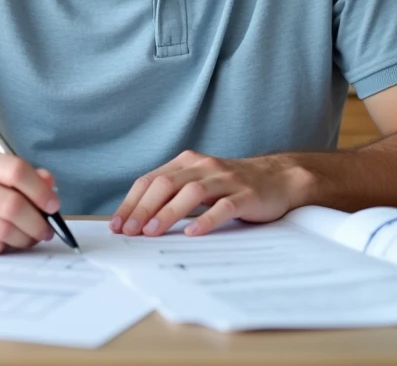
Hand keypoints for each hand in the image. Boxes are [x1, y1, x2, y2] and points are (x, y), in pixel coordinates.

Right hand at [0, 145, 60, 254]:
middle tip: (46, 229)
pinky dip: (5, 247)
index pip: (15, 170)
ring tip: (29, 237)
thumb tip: (49, 183)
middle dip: (37, 221)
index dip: (40, 190)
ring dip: (24, 238)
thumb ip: (18, 175)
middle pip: (12, 205)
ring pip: (3, 229)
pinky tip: (6, 243)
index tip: (53, 205)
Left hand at [110, 150, 307, 237]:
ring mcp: (226, 179)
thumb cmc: (232, 186)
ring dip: (168, 213)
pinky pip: (223, 207)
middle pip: (166, 184)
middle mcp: (204, 166)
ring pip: (191, 193)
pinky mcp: (246, 195)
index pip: (151, 180)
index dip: (132, 202)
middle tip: (129, 231)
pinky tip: (193, 233)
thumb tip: (138, 220)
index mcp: (188, 162)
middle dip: (143, 208)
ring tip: (152, 232)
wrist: (279, 178)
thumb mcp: (199, 183)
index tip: (117, 224)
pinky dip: (206, 220)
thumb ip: (173, 194)